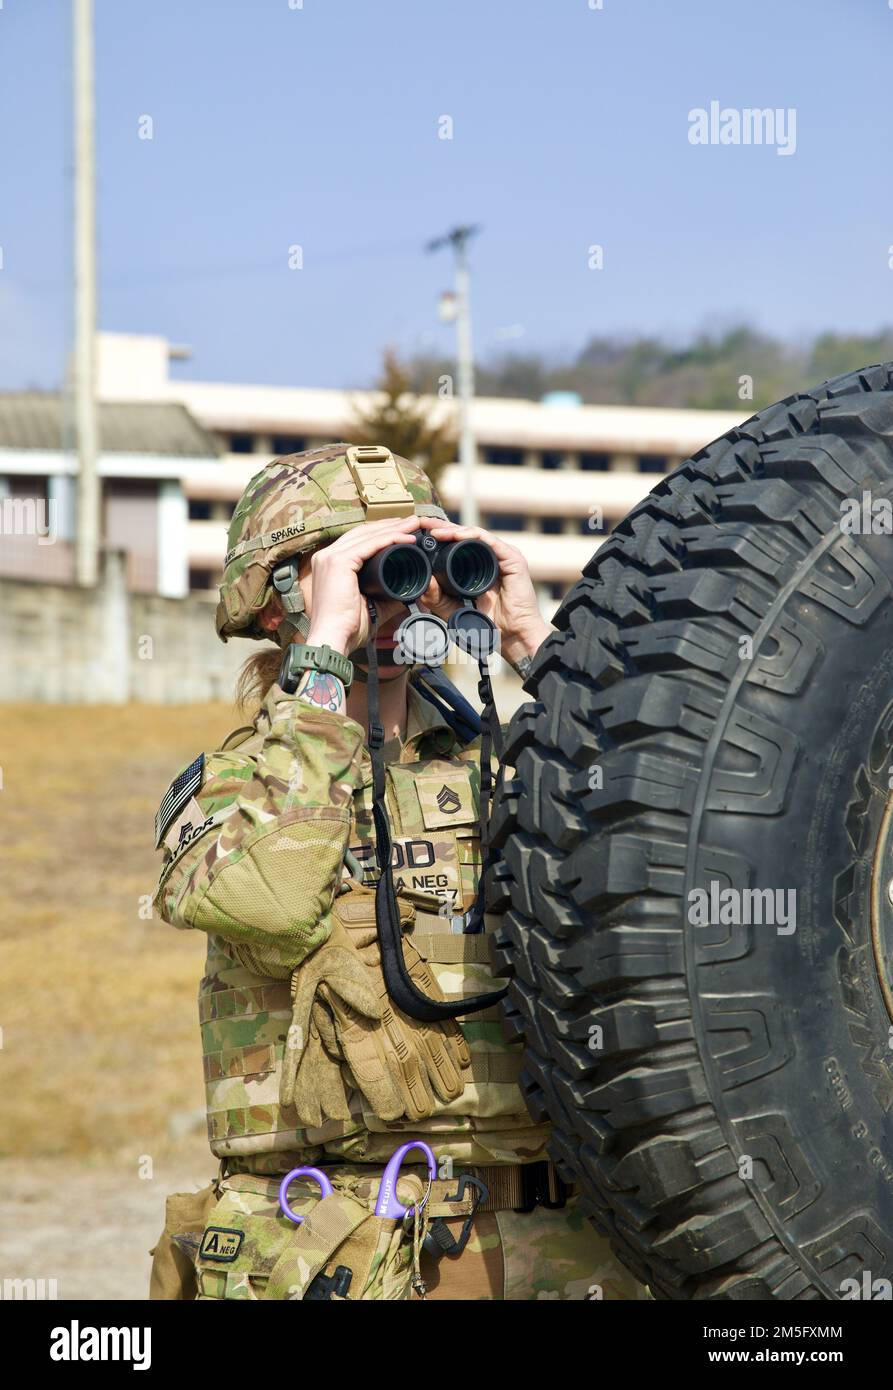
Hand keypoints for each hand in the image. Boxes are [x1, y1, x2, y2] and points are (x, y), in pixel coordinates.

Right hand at [303, 515, 422, 653]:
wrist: (334, 639)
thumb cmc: (348, 628)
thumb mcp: (372, 606)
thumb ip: (388, 596)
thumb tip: (410, 591)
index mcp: (330, 564)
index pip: (358, 540)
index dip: (382, 532)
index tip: (403, 531)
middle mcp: (326, 556)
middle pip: (363, 532)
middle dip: (390, 525)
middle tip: (412, 522)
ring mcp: (330, 557)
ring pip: (367, 535)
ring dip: (393, 528)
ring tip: (414, 525)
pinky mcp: (337, 562)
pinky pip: (369, 545)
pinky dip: (390, 539)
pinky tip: (406, 538)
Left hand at [416, 518, 551, 666]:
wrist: (511, 635)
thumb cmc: (486, 622)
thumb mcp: (452, 609)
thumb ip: (437, 597)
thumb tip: (423, 581)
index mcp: (477, 565)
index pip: (455, 544)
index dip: (438, 536)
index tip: (417, 534)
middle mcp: (490, 557)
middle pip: (463, 535)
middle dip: (442, 527)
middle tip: (422, 524)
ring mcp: (502, 555)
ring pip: (474, 534)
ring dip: (453, 530)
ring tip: (434, 531)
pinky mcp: (513, 558)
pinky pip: (490, 540)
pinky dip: (471, 535)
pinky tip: (456, 535)